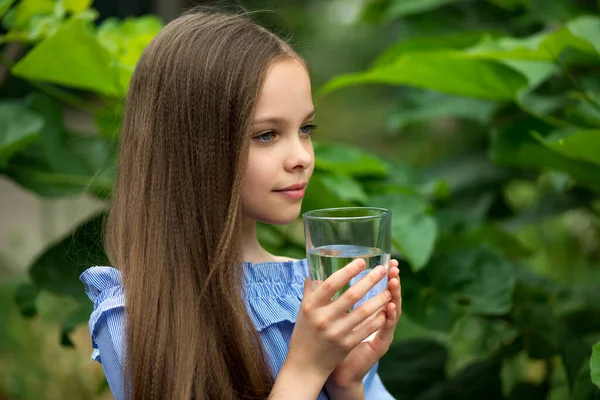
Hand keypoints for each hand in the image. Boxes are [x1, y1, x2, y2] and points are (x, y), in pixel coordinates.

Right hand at [283, 258, 391, 384]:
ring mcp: (336, 333)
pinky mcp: (346, 345)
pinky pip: (367, 329)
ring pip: (363, 312)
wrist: (305, 365)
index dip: (348, 271)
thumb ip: (311, 289)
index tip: (362, 261)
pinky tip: (386, 311)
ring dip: (379, 299)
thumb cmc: (305, 333)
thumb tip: (315, 268)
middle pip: (351, 295)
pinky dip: (378, 319)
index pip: (331, 284)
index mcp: (310, 306)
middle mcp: (323, 318)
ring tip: (389, 290)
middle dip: (370, 280)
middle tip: (382, 270)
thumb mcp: (303, 310)